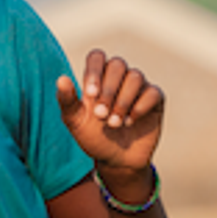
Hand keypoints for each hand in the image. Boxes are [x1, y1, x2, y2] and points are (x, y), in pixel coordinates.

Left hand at [56, 49, 162, 173]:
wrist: (116, 160)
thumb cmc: (93, 137)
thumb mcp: (75, 121)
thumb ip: (67, 100)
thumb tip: (61, 79)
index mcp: (98, 77)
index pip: (97, 57)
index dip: (95, 71)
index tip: (90, 95)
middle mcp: (119, 77)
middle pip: (118, 64)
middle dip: (109, 91)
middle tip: (100, 115)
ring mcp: (138, 87)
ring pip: (135, 77)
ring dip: (122, 102)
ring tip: (114, 124)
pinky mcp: (155, 99)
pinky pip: (153, 92)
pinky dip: (140, 107)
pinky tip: (130, 122)